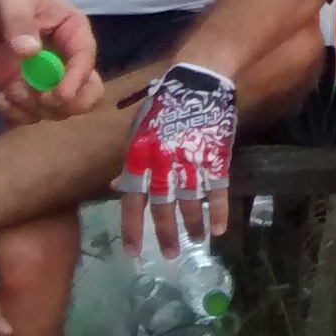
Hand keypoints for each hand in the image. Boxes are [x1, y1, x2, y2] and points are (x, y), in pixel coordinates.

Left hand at [0, 0, 100, 123]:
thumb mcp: (10, 0)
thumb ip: (20, 24)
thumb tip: (30, 52)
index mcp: (71, 31)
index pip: (85, 58)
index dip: (78, 79)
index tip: (60, 94)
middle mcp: (64, 58)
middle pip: (87, 91)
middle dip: (66, 102)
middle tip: (41, 99)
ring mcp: (42, 78)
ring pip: (57, 109)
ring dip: (34, 108)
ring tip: (8, 91)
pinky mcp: (19, 91)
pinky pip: (28, 115)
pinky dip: (15, 114)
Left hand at [115, 62, 236, 256]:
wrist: (198, 81)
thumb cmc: (164, 106)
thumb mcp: (139, 131)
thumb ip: (131, 161)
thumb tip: (117, 187)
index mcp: (141, 156)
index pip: (132, 200)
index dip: (132, 229)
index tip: (133, 253)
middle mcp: (163, 162)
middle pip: (163, 207)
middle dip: (166, 234)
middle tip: (170, 255)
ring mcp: (191, 160)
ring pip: (191, 202)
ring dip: (193, 225)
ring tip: (196, 242)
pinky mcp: (216, 156)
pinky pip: (218, 189)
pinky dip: (219, 211)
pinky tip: (218, 230)